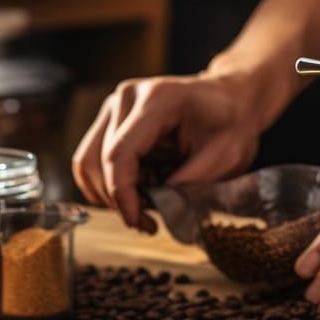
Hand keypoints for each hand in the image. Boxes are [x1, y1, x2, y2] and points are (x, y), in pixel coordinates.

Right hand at [72, 73, 261, 232]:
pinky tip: (138, 194)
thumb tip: (155, 210)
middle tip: (149, 223)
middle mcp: (128, 96)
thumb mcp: (224, 158)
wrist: (231, 99)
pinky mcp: (113, 119)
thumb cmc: (232, 122)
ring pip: (88, 161)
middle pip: (97, 159)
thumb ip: (188, 184)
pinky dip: (110, 184)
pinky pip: (94, 159)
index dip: (122, 194)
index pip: (120, 153)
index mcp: (157, 99)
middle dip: (118, 199)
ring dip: (109, 193)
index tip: (138, 222)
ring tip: (145, 210)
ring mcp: (116, 106)